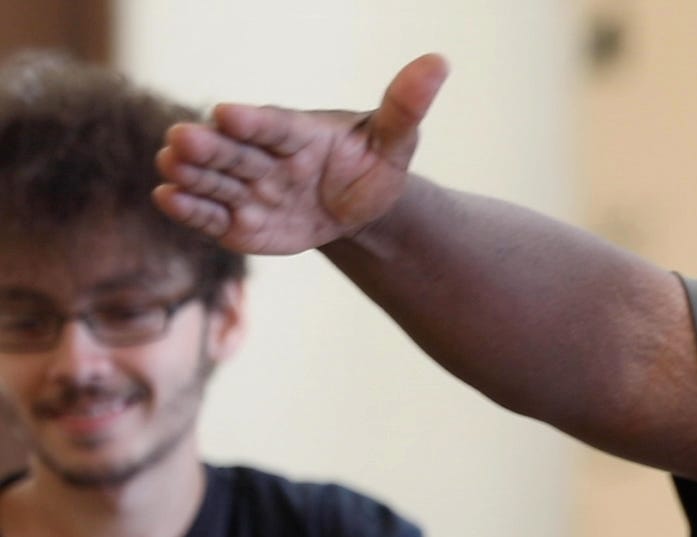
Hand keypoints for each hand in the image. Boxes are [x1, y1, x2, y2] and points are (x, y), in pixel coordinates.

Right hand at [153, 54, 449, 253]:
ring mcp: (248, 189)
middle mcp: (264, 156)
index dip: (253, 122)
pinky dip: (189, 209)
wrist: (356, 207)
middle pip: (234, 152)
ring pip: (214, 180)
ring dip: (190, 173)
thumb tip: (439, 63)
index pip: (273, 126)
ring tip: (168, 164)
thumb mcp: (394, 139)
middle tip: (181, 139)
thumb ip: (406, 106)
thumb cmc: (370, 164)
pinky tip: (166, 198)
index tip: (229, 113)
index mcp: (297, 132)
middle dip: (209, 147)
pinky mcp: (238, 223)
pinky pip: (210, 216)